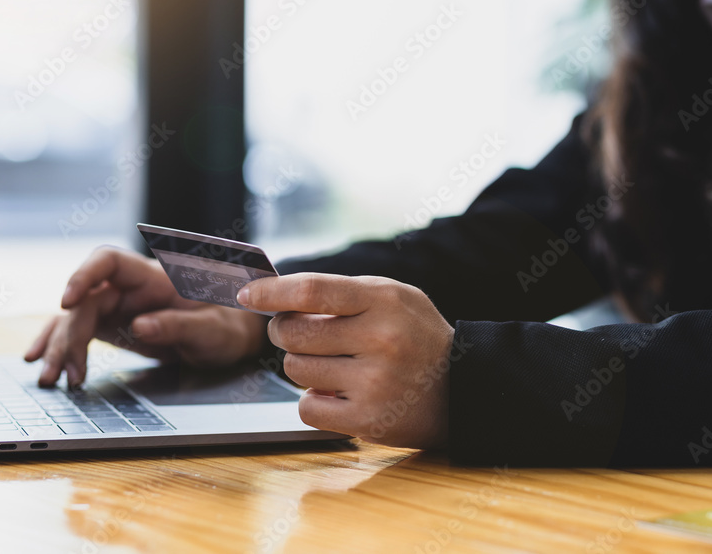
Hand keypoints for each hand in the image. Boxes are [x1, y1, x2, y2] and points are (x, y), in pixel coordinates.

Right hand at [25, 246, 267, 386]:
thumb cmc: (227, 324)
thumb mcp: (212, 329)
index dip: (84, 275)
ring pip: (77, 318)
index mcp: (155, 277)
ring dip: (60, 347)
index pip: (109, 261)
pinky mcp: (114, 325)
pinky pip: (80, 330)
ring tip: (50, 379)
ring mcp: (120, 306)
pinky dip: (60, 345)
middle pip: (87, 300)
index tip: (67, 301)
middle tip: (66, 372)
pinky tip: (41, 361)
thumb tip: (138, 327)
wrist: (233, 334)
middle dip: (70, 334)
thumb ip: (178, 326)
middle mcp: (131, 288)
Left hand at [237, 273, 453, 448]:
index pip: (311, 291)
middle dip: (285, 332)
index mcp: (383, 300)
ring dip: (303, 367)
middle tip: (298, 334)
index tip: (247, 294)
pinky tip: (338, 392)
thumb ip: (342, 293)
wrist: (463, 388)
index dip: (271, 292)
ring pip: (295, 370)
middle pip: (293, 333)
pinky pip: (306, 406)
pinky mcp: (367, 420)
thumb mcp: (393, 296)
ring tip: (334, 364)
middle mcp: (379, 339)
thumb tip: (278, 298)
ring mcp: (373, 382)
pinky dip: (314, 399)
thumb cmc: (416, 336)